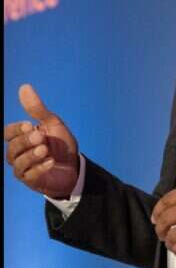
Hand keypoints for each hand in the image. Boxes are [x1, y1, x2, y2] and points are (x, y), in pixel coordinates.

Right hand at [4, 84, 79, 198]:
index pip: (8, 133)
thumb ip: (37, 109)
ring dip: (31, 155)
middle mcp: (18, 153)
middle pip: (12, 147)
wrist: (75, 166)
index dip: (16, 129)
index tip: (30, 125)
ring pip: (17, 162)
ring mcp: (24, 168)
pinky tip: (51, 161)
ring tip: (45, 149)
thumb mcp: (52, 123)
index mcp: (21, 138)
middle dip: (25, 141)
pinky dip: (40, 167)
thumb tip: (24, 87)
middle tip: (41, 136)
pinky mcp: (32, 180)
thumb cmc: (60, 144)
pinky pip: (29, 175)